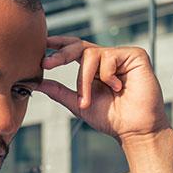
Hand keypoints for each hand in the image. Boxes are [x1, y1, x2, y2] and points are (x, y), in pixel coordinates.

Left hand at [37, 36, 170, 143]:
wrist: (135, 129)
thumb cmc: (112, 119)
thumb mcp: (78, 105)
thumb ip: (59, 92)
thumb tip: (37, 83)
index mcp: (94, 67)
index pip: (74, 49)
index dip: (58, 44)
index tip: (42, 44)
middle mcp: (107, 58)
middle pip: (79, 46)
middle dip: (61, 55)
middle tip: (46, 64)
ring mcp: (121, 56)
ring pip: (90, 54)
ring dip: (84, 81)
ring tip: (89, 101)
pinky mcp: (135, 55)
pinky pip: (109, 57)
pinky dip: (107, 76)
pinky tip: (119, 88)